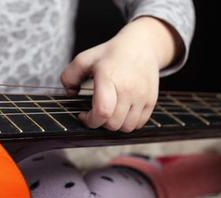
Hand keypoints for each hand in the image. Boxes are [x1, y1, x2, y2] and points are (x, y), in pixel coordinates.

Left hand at [60, 17, 179, 131]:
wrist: (141, 46)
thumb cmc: (110, 54)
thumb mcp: (84, 59)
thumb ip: (69, 76)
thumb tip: (70, 94)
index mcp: (109, 77)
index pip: (103, 111)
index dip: (90, 121)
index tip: (83, 115)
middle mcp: (128, 88)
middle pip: (113, 123)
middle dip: (100, 123)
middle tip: (95, 112)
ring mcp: (142, 95)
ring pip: (126, 127)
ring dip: (114, 125)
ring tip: (109, 112)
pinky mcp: (151, 100)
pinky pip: (139, 124)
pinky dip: (128, 123)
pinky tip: (121, 112)